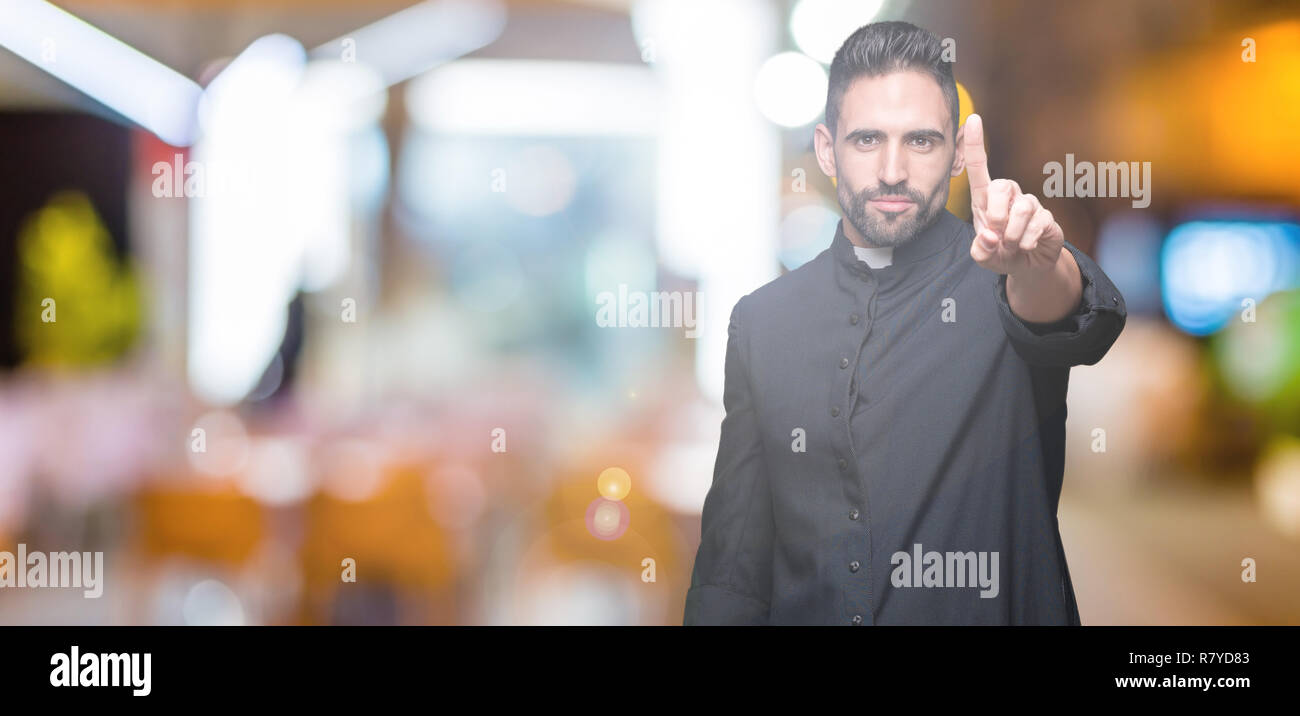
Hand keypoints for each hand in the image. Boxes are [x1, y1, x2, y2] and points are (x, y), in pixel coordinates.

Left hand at [964, 114, 1064, 276]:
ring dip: (1013, 233)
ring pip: (1022, 207)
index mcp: (986, 199)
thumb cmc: (1000, 252)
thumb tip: (989, 236)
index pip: (979, 167)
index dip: (975, 144)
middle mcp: (1008, 195)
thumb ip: (979, 249)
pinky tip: (1026, 246)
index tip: (973, 118)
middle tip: (997, 235)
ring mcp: (1029, 204)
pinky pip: (1038, 222)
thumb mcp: (983, 256)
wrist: (1027, 266)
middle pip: (1001, 185)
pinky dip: (1028, 240)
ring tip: (1012, 246)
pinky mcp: (1047, 217)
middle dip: (996, 214)